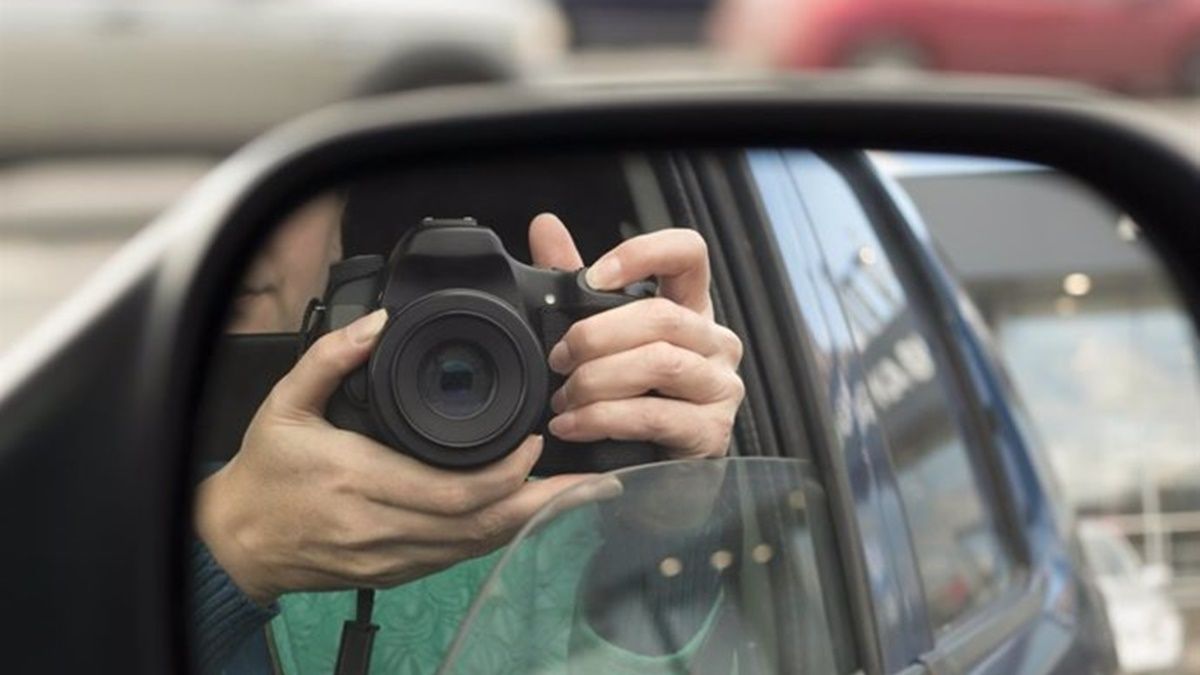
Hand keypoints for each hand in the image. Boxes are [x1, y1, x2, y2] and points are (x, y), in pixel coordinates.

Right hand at [195, 310, 609, 604]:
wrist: (236, 542)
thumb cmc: (263, 474)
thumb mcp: (283, 404)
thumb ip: (330, 359)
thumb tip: (376, 325)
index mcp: (358, 481)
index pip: (455, 489)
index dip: (508, 473)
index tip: (537, 441)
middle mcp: (382, 526)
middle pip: (481, 523)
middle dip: (541, 501)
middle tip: (588, 476)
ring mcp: (391, 556)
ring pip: (477, 546)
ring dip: (529, 521)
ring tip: (574, 495)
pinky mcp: (395, 571)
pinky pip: (459, 558)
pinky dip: (497, 536)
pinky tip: (526, 515)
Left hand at [528, 214, 744, 459]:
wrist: (648, 478)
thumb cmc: (627, 402)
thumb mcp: (600, 340)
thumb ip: (574, 285)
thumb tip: (545, 227)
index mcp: (690, 310)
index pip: (689, 253)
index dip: (642, 254)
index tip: (594, 276)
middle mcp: (715, 343)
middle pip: (660, 315)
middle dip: (595, 336)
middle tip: (559, 359)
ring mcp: (720, 388)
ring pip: (658, 362)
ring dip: (597, 380)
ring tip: (565, 399)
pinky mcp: (712, 433)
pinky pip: (654, 415)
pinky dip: (602, 419)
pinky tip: (574, 426)